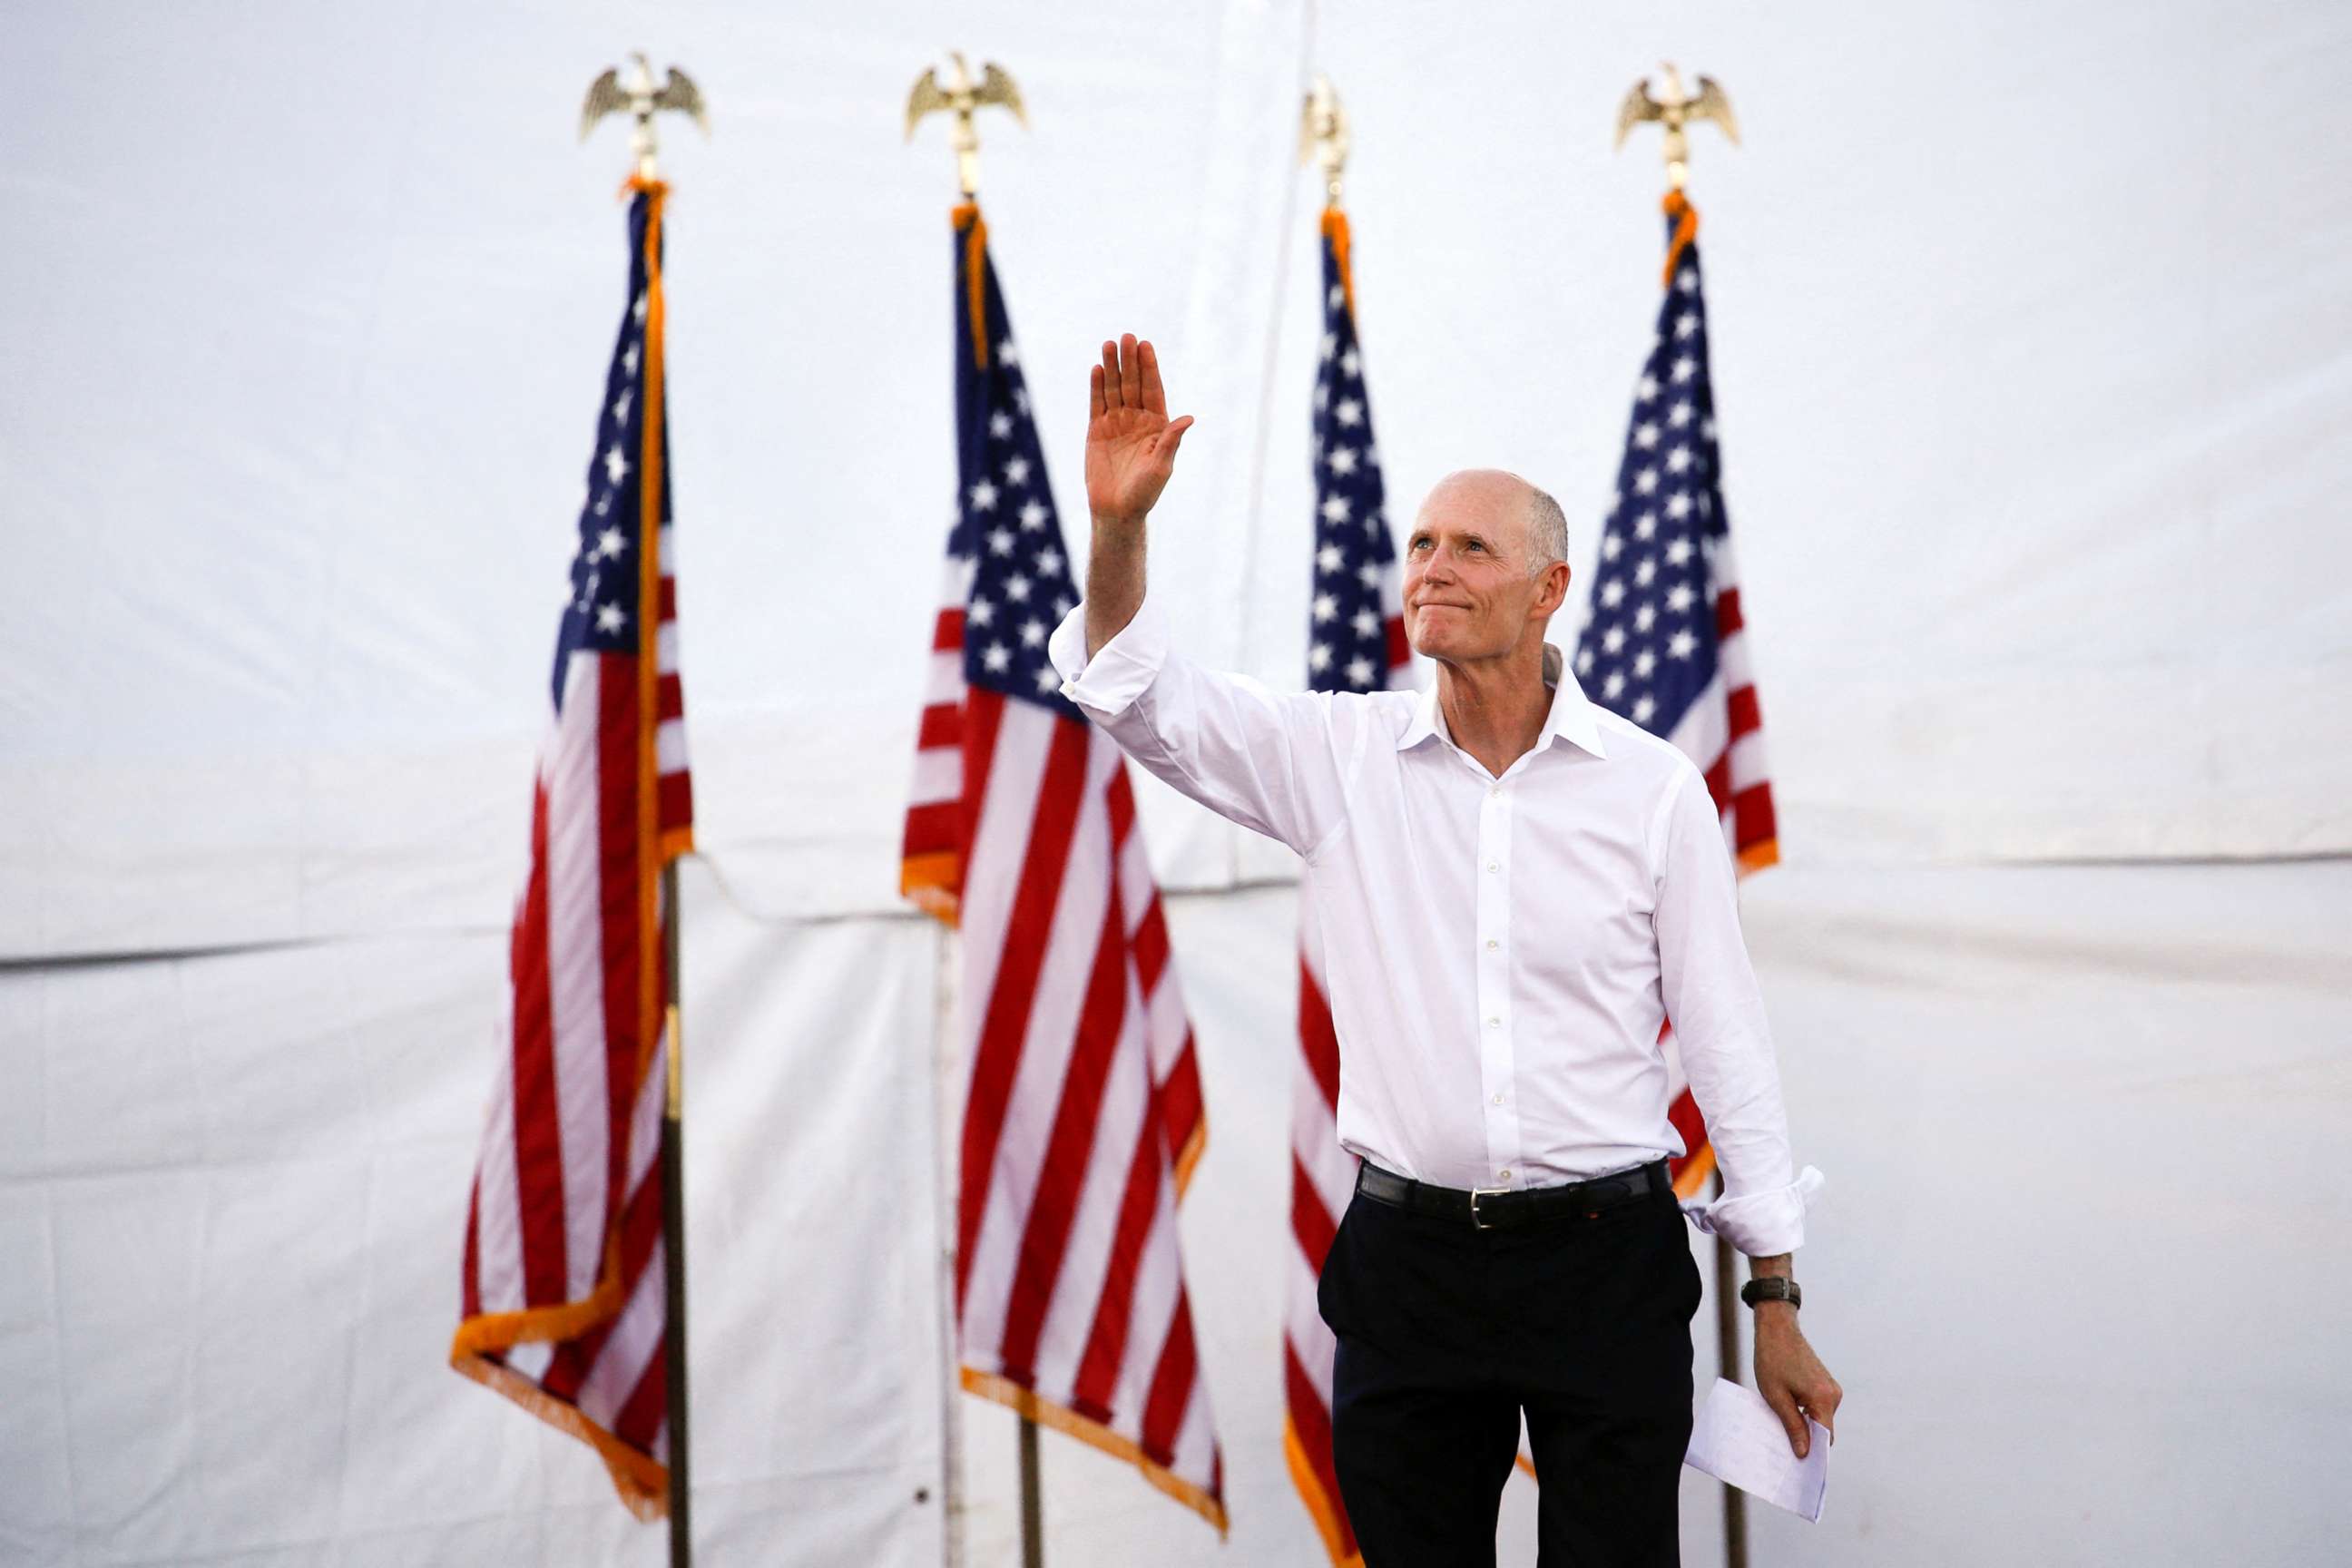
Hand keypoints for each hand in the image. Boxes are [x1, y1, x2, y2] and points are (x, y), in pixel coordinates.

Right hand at [1085, 334, 1192, 526]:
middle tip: (1126, 336)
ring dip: (1112, 367)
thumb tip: (1189, 418)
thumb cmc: (1144, 492)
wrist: (1116, 511)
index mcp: (1157, 426)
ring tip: (1109, 344)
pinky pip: (1097, 404)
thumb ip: (1171, 441)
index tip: (1145, 345)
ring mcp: (1116, 423)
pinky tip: (1097, 369)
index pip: (1153, 390)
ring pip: (1114, 389)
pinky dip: (1097, 387)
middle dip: (1130, 360)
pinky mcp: (1097, 431)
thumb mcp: (1162, 466)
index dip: (1149, 368)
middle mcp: (1137, 420)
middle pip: (1133, 384)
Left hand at [1752, 1309, 1841, 1458]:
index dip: (1814, 1454)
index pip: (1825, 1438)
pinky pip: (1818, 1407)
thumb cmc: (1772, 1361)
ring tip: (1782, 1428)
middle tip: (1785, 1451)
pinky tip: (1787, 1413)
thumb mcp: (1776, 1397)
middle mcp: (1833, 1394)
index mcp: (1824, 1398)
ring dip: (1804, 1425)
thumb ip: (1792, 1426)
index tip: (1801, 1469)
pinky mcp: (1826, 1384)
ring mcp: (1832, 1388)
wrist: (1777, 1330)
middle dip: (1807, 1440)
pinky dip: (1805, 1413)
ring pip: (1820, 1419)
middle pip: (1823, 1430)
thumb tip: (1804, 1453)